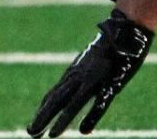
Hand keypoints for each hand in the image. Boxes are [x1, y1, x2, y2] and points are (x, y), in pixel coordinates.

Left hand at [27, 10, 153, 137]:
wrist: (125, 29)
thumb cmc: (111, 44)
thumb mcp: (91, 59)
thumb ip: (81, 72)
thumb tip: (75, 81)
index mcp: (75, 72)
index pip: (54, 94)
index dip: (43, 110)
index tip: (34, 125)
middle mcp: (79, 76)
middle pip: (57, 100)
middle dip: (43, 117)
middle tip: (30, 134)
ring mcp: (93, 79)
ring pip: (73, 103)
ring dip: (61, 120)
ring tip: (50, 136)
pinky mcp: (110, 82)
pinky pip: (99, 103)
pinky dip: (91, 117)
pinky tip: (84, 131)